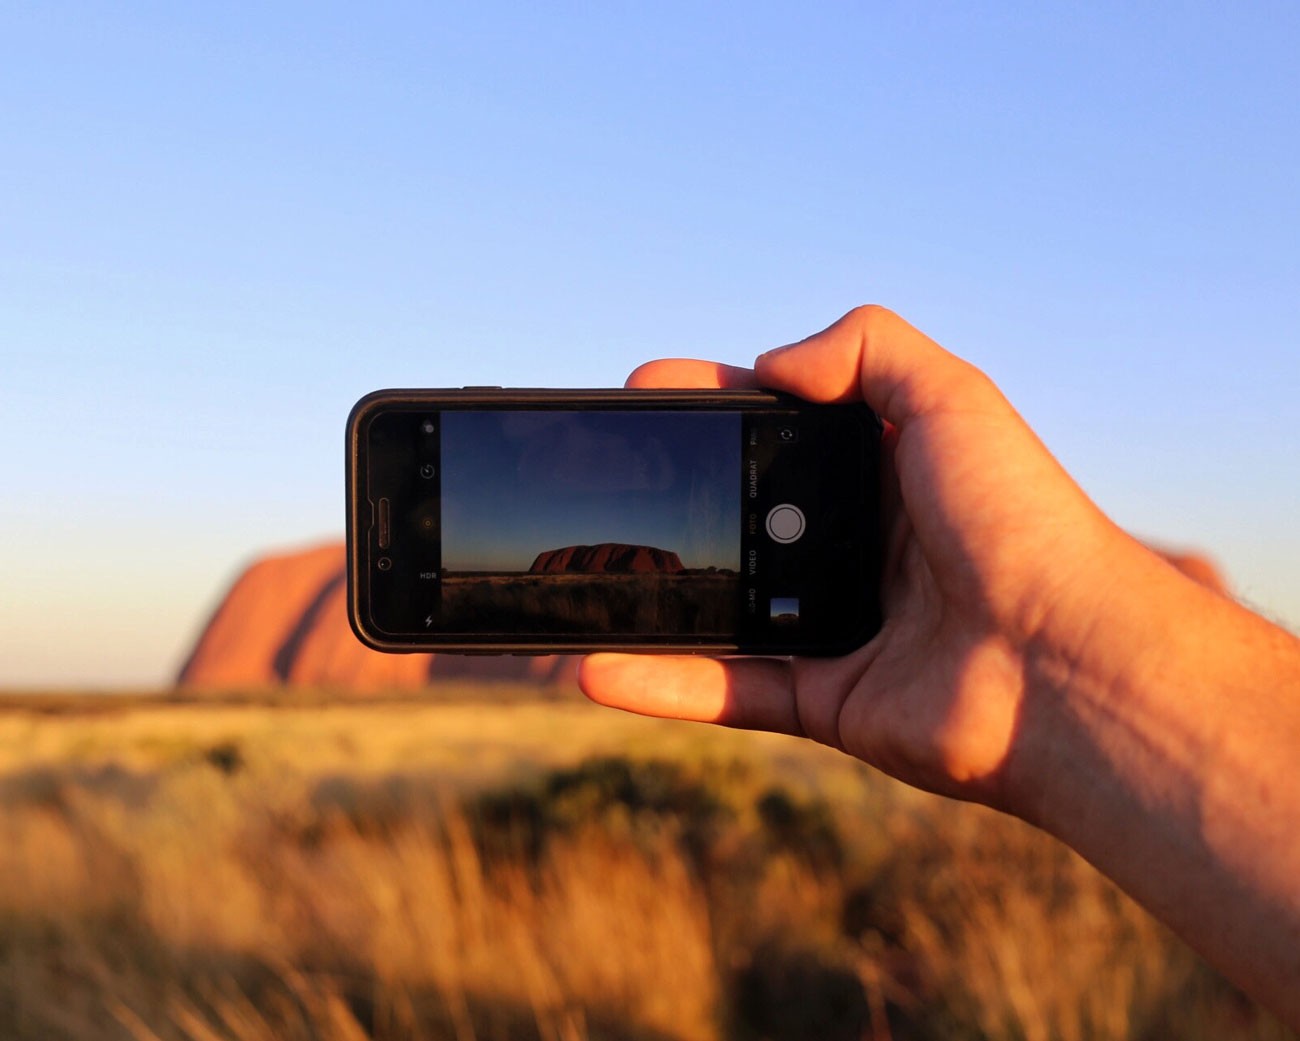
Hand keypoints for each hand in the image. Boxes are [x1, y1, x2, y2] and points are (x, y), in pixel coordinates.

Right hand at [581, 306, 1193, 810]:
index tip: (645, 390)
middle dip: (664, 494)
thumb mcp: (953, 396)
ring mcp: (835, 624)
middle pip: (737, 513)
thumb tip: (769, 365)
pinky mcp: (826, 698)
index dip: (712, 405)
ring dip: (644, 598)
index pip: (775, 427)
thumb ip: (865, 349)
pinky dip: (659, 683)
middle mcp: (853, 546)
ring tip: (571, 582)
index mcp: (880, 471)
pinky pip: (726, 690)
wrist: (1066, 663)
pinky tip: (591, 668)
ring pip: (718, 608)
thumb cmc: (1020, 521)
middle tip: (593, 478)